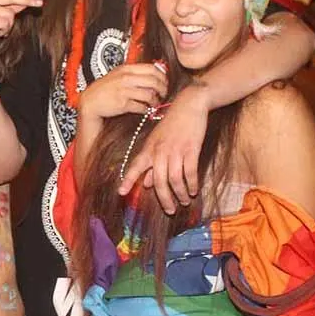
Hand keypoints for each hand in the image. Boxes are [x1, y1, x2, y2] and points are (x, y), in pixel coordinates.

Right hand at [79, 63, 167, 120]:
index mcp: (126, 69)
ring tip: (155, 104)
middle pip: (153, 81)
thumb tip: (155, 74)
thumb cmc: (105, 89)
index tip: (165, 82)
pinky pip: (141, 107)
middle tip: (164, 94)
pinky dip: (146, 109)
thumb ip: (134, 73)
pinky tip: (145, 110)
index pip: (152, 68)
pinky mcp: (122, 104)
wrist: (90, 102)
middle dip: (163, 89)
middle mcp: (125, 78)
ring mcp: (124, 91)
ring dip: (155, 101)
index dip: (162, 76)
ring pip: (149, 95)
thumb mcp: (117, 75)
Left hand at [118, 82, 208, 213]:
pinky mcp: (191, 149)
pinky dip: (192, 183)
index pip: (135, 167)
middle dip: (164, 199)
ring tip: (184, 201)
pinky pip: (190, 172)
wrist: (189, 104)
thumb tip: (148, 184)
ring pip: (175, 179)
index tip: (120, 193)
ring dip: (180, 193)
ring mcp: (175, 150)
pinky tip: (194, 190)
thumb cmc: (172, 124)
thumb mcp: (157, 142)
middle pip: (159, 182)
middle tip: (169, 210)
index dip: (128, 180)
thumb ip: (151, 164)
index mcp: (149, 149)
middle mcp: (159, 151)